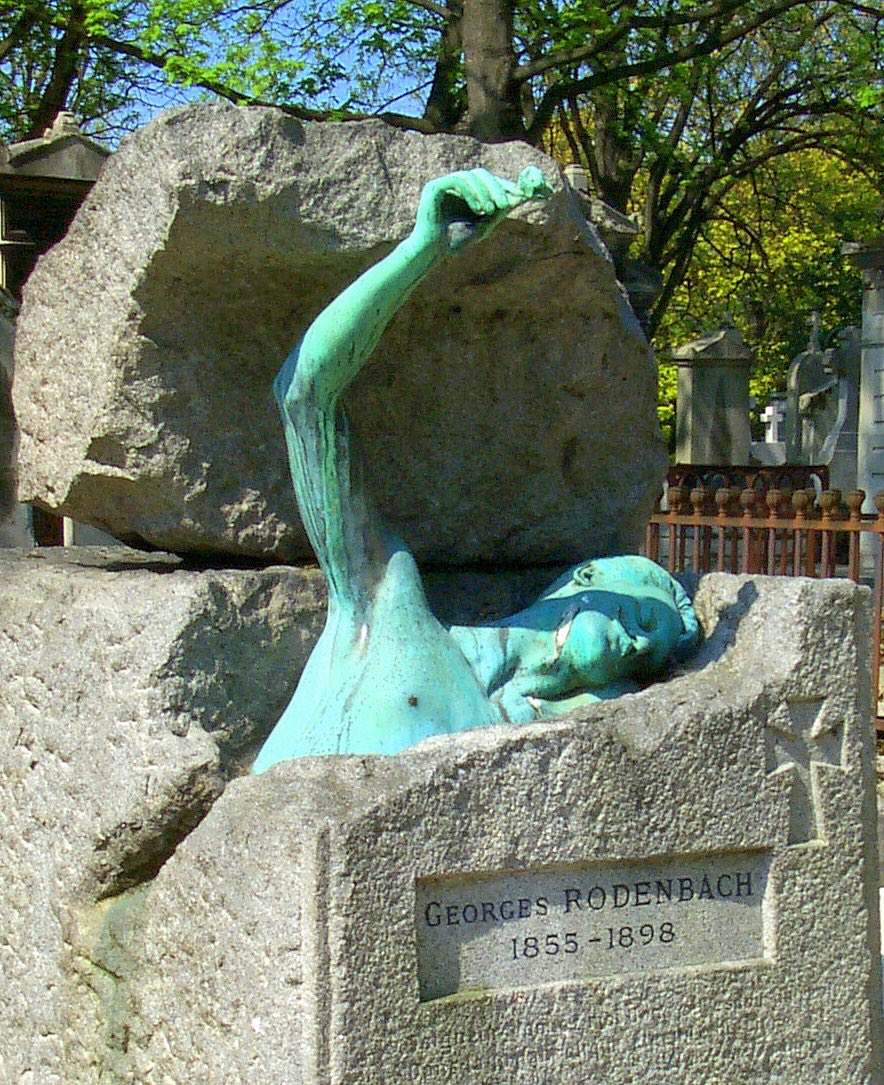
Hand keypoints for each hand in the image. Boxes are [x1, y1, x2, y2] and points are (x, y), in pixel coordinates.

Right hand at [411, 166, 551, 253]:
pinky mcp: (434, 187)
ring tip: (489, 211)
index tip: (519, 195)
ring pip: (470, 175)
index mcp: (466, 190)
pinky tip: (477, 210)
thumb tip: (520, 197)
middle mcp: (454, 183)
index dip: (504, 185)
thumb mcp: (484, 225)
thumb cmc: (456, 240)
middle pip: (480, 173)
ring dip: (484, 192)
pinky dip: (470, 193)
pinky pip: (457, 180)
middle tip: (505, 203)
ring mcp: (443, 183)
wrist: (433, 252)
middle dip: (496, 187)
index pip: (488, 179)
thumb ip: (499, 211)